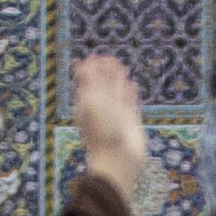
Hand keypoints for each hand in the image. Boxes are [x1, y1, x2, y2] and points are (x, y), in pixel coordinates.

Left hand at [70, 53, 148, 197]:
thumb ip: (88, 81)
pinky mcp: (130, 121)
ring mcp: (116, 115)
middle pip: (102, 86)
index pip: (86, 83)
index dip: (89, 70)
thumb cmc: (101, 131)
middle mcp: (100, 110)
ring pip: (116, 93)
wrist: (117, 158)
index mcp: (86, 105)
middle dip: (104, 72)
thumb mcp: (91, 101)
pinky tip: (133, 85)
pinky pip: (130, 103)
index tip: (93, 57)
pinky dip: (131, 93)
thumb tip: (82, 62)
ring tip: (120, 67)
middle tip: (108, 58)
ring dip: (118, 80)